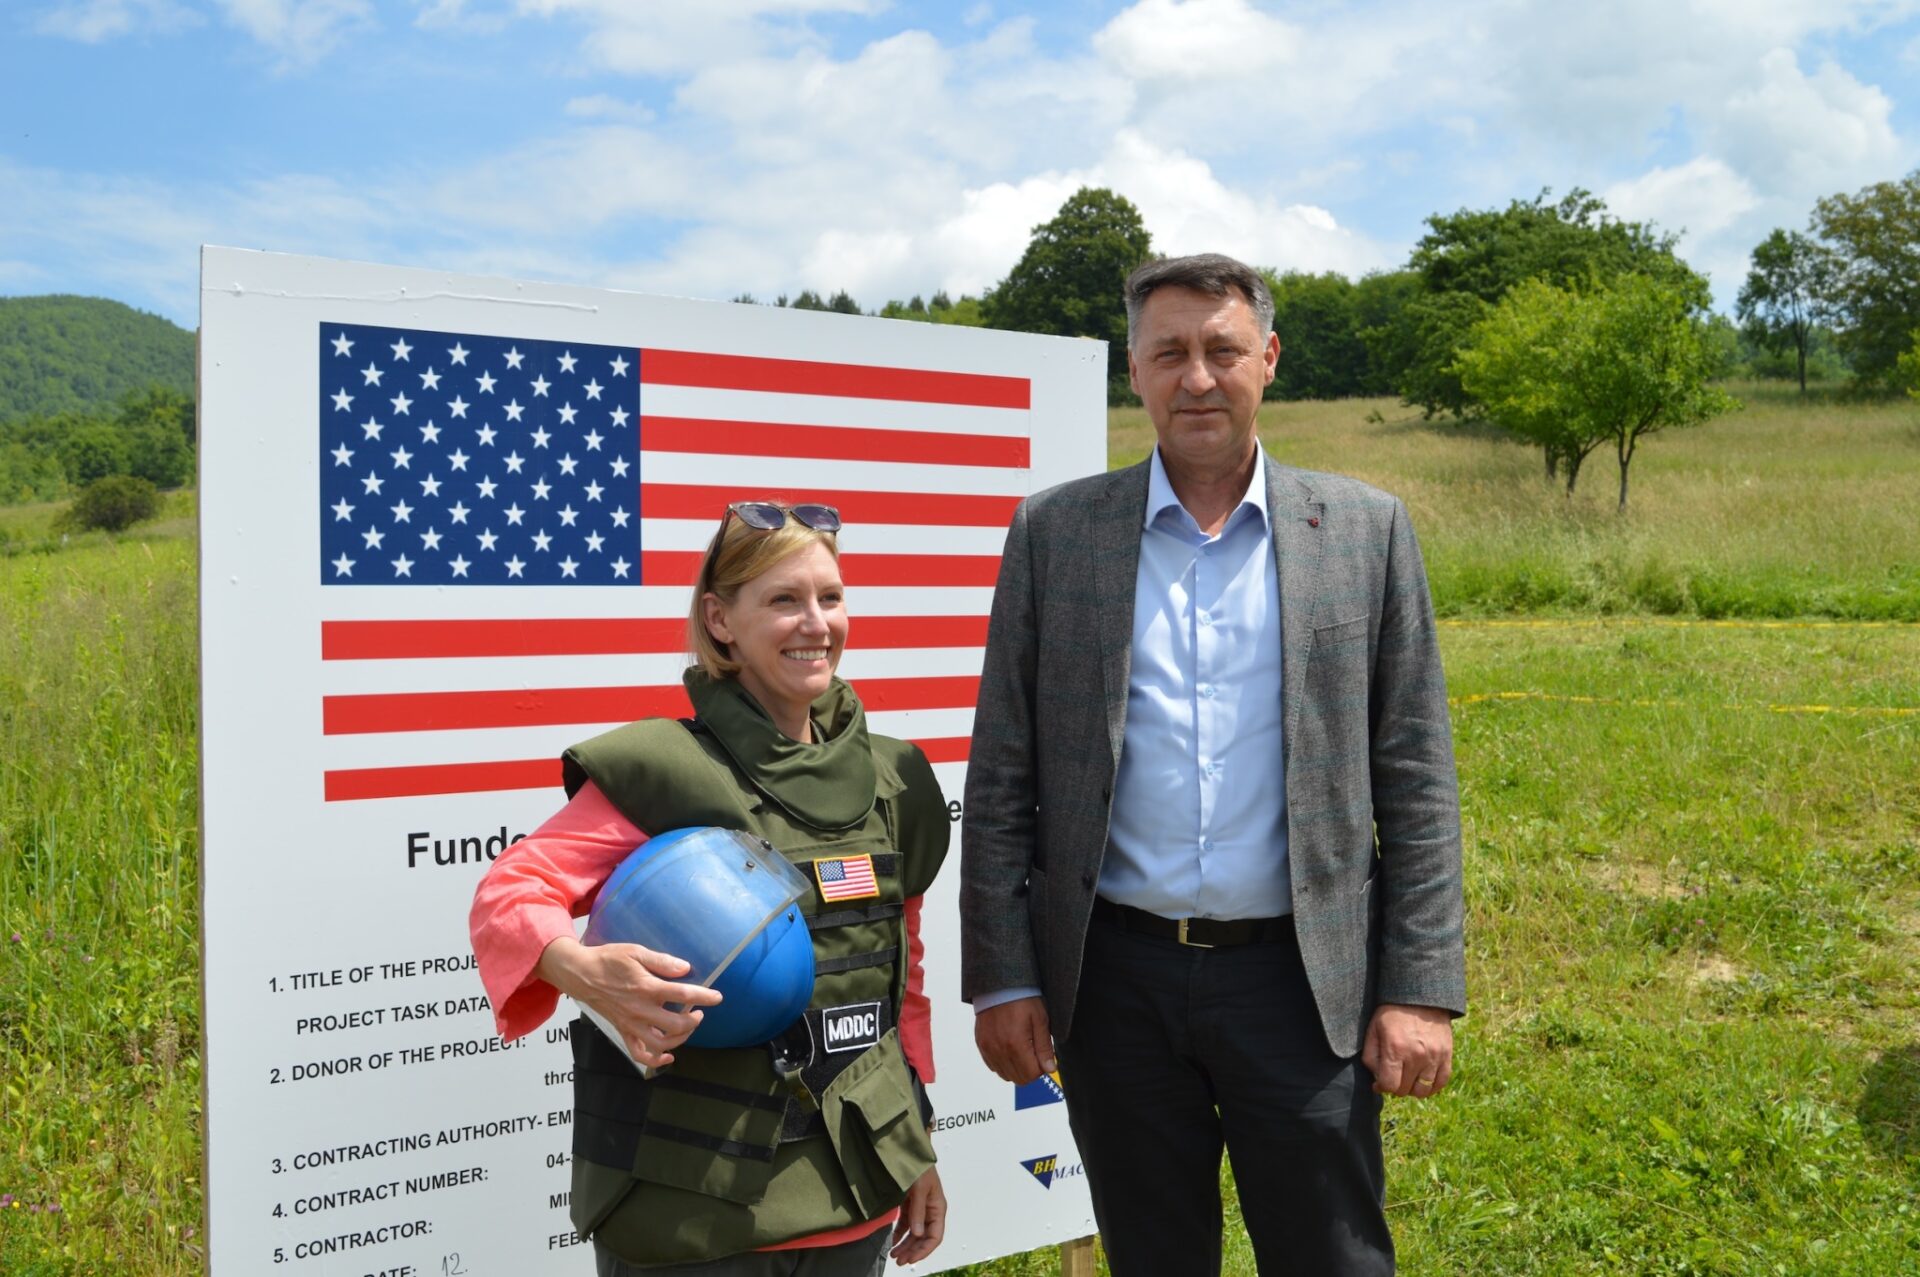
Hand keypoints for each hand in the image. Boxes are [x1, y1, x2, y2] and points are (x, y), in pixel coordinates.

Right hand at [536, 936, 722, 1068]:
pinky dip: (655, 1059)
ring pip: (661, 1043)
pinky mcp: (622, 1030)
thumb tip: (685, 969)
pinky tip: (668, 1055)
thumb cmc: (608, 960)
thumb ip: (662, 961)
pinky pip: (639, 1053)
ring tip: (687, 1027)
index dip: (704, 996)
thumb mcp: (636, 952)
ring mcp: (631, 1024)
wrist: (580, 974)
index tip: (717, 997)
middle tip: (698, 1011)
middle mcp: (640, 1010)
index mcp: (646, 987)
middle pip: (676, 1025)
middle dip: (694, 1020)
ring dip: (680, 1039)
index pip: (683, 995)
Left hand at [889, 1166, 944, 1264]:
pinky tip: (893, 1241)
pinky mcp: (909, 1204)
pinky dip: (900, 1234)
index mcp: (937, 1207)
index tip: (911, 1259)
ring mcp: (919, 1207)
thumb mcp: (919, 1188)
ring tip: (894, 1255)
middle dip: (913, 1250)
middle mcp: (930, 1210)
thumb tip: (917, 1233)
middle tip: (899, 1260)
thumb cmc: (919, 1165)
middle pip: (924, 1237)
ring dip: (906, 1245)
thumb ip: (917, 1211)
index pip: (935, 1236)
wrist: (908, 1148)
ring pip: (915, 1233)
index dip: (924, 1250)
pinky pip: (906, 1224)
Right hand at [973, 997, 1055, 1084]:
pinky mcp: (981, 1044)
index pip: (1031, 1075)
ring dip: (1016, 1068)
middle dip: (1029, 1070)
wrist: (999, 984)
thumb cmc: (1022, 999)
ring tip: (1022, 1049)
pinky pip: (992, 1065)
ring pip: (1004, 1075)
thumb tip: (1049, 1069)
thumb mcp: (1040, 1020)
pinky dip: (1002, 1062)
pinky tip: (1009, 1047)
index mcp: (1016, 1045)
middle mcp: (999, 1050)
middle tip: (1034, 1053)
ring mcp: (988, 1048)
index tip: (1043, 1056)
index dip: (1041, 1069)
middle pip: (1018, 1079)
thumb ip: (1045, 1048)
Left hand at [1361, 1003, 1453, 1098]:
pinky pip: (1441, 1082)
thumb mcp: (1373, 1030)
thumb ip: (1371, 1057)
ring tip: (1407, 1077)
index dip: (1381, 1087)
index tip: (1379, 1082)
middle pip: (1405, 1090)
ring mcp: (1434, 1057)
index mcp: (1395, 1049)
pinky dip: (1431, 1086)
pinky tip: (1422, 1078)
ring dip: (1412, 1088)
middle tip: (1393, 1075)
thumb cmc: (1392, 1013)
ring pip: (1423, 1090)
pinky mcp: (1447, 1055)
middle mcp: (1416, 1056)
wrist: (1420, 996)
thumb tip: (1377, 1080)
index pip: (1389, 1085)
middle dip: (1395, 1086)